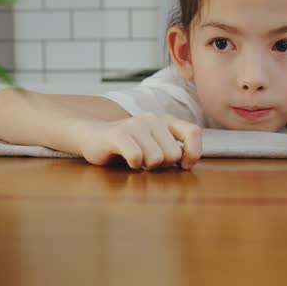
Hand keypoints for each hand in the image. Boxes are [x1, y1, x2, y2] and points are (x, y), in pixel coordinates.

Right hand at [78, 112, 202, 169]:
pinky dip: (133, 165)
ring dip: (145, 166)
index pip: (193, 132)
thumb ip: (174, 149)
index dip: (193, 153)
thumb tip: (189, 163)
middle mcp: (152, 118)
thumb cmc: (129, 146)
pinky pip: (136, 157)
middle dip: (163, 165)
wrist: (93, 136)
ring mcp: (134, 124)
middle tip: (147, 161)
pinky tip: (126, 160)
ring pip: (156, 158)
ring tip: (136, 160)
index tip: (182, 166)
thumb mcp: (156, 145)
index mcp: (166, 121)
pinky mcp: (118, 134)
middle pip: (174, 154)